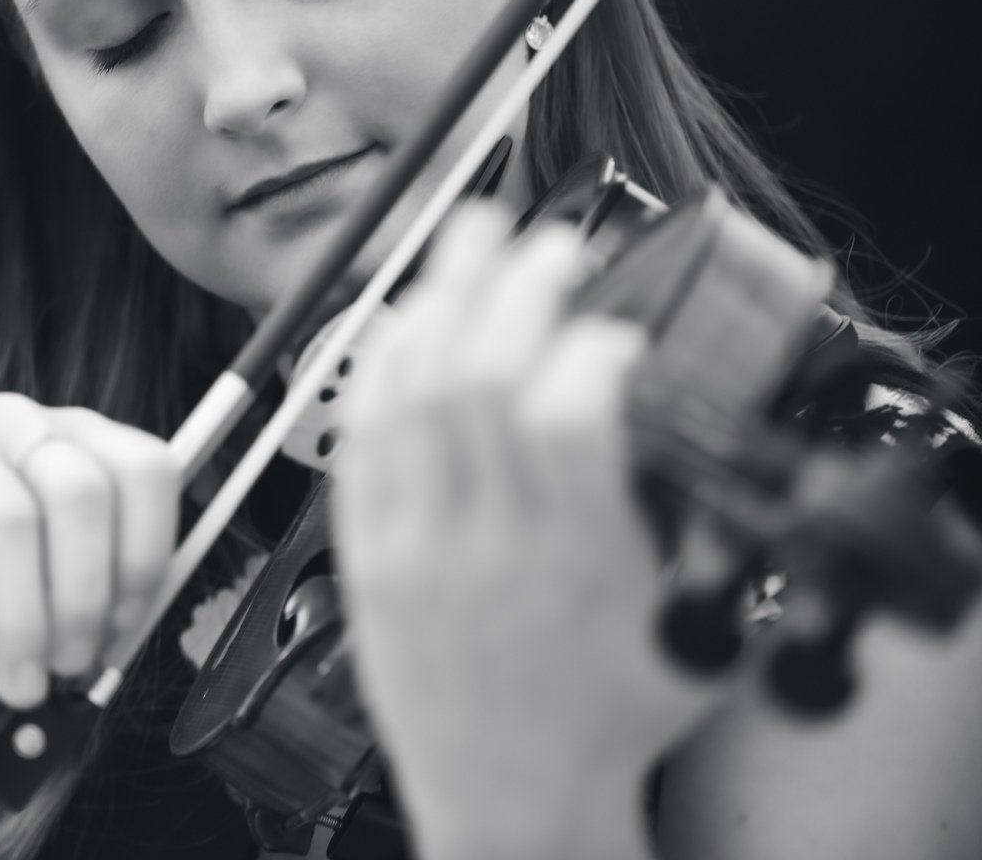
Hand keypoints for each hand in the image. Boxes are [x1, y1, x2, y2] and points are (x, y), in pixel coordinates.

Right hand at [0, 393, 180, 708]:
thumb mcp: (27, 586)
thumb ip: (71, 606)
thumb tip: (103, 655)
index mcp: (72, 439)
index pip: (144, 469)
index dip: (146, 553)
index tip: (122, 629)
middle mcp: (17, 421)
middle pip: (81, 491)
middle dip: (83, 597)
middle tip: (68, 668)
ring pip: (7, 518)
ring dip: (21, 620)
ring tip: (16, 684)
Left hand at [332, 205, 724, 856]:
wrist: (511, 803)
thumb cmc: (604, 721)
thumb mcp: (686, 628)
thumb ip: (678, 521)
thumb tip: (668, 408)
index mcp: (580, 563)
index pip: (566, 413)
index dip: (587, 344)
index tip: (612, 330)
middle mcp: (489, 546)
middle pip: (478, 377)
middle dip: (512, 284)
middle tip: (542, 241)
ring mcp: (415, 548)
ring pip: (411, 392)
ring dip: (441, 298)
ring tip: (468, 240)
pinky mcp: (364, 557)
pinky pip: (357, 439)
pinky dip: (377, 365)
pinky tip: (398, 318)